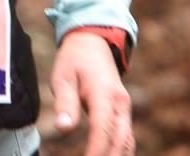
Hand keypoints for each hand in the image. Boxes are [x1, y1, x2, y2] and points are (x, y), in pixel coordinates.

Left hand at [51, 30, 133, 154]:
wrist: (93, 43)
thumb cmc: (74, 60)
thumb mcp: (63, 77)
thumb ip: (65, 103)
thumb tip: (64, 128)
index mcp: (104, 93)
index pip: (103, 129)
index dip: (96, 151)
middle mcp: (120, 103)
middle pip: (120, 140)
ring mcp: (125, 109)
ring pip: (127, 142)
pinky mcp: (123, 114)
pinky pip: (126, 138)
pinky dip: (119, 153)